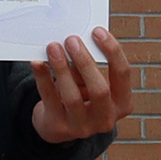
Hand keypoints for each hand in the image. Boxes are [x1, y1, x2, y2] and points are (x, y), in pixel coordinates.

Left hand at [29, 27, 133, 143]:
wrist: (58, 125)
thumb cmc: (80, 96)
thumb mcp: (89, 83)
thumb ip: (87, 67)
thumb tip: (74, 43)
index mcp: (122, 104)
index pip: (123, 74)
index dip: (112, 51)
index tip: (97, 31)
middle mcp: (106, 119)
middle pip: (100, 90)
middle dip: (85, 62)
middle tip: (72, 40)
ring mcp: (82, 127)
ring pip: (73, 97)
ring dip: (62, 69)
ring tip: (53, 47)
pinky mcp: (59, 127)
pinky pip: (50, 99)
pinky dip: (43, 78)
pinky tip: (37, 63)